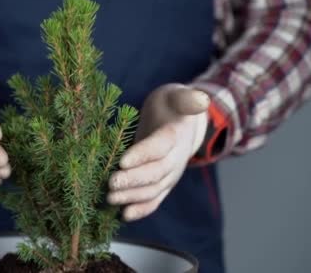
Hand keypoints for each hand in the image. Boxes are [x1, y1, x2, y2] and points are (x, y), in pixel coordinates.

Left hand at [107, 84, 209, 220]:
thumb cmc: (173, 105)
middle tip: (111, 182)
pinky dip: (141, 209)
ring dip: (132, 196)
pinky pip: (155, 200)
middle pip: (156, 172)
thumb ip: (187, 98)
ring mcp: (171, 173)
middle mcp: (176, 158)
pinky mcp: (164, 183)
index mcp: (176, 135)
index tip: (122, 161)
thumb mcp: (178, 95)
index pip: (160, 147)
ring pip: (153, 189)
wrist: (184, 123)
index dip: (142, 154)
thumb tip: (200, 100)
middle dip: (133, 179)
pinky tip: (124, 215)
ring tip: (110, 198)